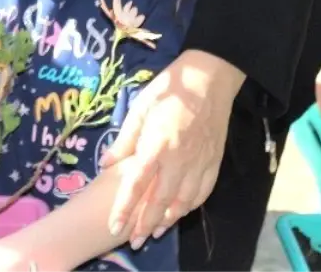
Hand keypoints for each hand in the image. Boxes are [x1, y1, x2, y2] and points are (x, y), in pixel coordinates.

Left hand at [100, 50, 243, 248]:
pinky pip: (202, 192)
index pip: (137, 185)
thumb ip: (124, 140)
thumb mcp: (138, 108)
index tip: (114, 226)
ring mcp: (199, 163)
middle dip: (145, 224)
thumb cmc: (168, 89)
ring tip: (154, 233)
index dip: (125, 208)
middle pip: (160, 201)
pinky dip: (189, 207)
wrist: (208, 79)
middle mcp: (179, 160)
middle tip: (134, 241)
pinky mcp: (214, 162)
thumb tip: (106, 164)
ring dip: (167, 220)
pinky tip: (179, 213)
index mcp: (156, 145)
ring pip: (183, 202)